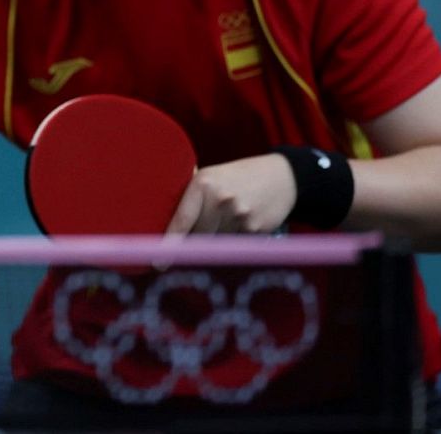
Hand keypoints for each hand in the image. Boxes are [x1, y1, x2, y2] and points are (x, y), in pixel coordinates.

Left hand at [167, 153, 295, 234]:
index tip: (158, 263)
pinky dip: (236, 238)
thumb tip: (162, 221)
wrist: (282, 177)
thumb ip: (190, 196)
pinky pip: (236, 245)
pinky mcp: (256, 228)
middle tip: (209, 225)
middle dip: (198, 238)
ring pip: (218, 243)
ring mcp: (240, 214)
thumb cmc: (237, 178)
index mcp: (203, 183)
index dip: (170, 244)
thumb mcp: (211, 176)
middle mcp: (220, 198)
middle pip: (199, 237)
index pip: (182, 220)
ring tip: (230, 217)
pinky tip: (244, 222)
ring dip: (219, 237)